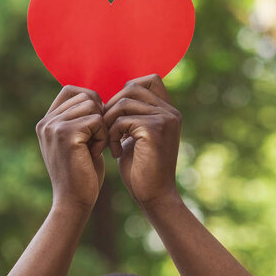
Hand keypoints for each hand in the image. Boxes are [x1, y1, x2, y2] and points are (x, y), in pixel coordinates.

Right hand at [36, 85, 107, 209]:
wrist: (74, 202)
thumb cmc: (82, 173)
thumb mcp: (77, 141)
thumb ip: (79, 119)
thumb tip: (95, 96)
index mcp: (46, 121)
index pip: (71, 89)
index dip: (91, 101)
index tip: (96, 125)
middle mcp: (46, 121)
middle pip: (85, 96)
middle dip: (99, 116)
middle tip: (96, 141)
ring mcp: (54, 127)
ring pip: (92, 106)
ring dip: (102, 127)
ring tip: (95, 148)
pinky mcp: (66, 134)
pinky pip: (97, 120)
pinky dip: (103, 137)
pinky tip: (96, 154)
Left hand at [104, 74, 181, 207]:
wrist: (153, 197)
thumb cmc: (141, 168)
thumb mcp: (135, 135)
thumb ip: (131, 115)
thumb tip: (113, 98)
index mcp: (168, 110)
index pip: (148, 79)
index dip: (126, 90)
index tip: (115, 115)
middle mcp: (170, 111)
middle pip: (132, 87)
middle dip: (112, 106)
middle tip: (106, 128)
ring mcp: (164, 119)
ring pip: (123, 103)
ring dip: (108, 122)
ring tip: (108, 141)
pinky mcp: (154, 129)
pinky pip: (121, 120)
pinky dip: (111, 135)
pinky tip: (114, 152)